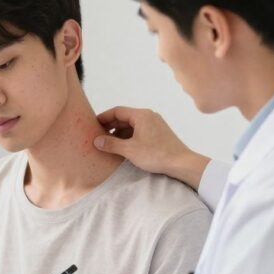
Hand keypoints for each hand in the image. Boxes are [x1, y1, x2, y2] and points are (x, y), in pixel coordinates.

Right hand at [94, 106, 209, 189]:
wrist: (181, 163)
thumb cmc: (156, 154)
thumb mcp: (130, 150)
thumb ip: (111, 144)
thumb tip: (96, 140)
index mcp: (141, 115)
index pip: (117, 111)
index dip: (103, 117)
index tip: (93, 124)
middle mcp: (148, 116)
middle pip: (124, 117)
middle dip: (110, 126)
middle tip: (98, 135)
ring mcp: (154, 124)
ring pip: (132, 125)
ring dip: (119, 132)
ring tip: (109, 143)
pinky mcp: (158, 133)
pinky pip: (139, 130)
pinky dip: (129, 136)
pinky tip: (123, 146)